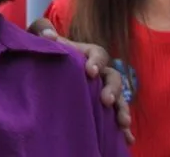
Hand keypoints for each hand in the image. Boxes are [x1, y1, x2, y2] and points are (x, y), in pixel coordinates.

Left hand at [29, 18, 133, 144]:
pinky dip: (122, 127)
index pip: (99, 53)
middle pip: (113, 78)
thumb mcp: (42, 40)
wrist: (46, 68)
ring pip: (119, 98)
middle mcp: (99, 72)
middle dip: (113, 89)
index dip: (97, 61)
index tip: (90, 72)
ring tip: (122, 123)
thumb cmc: (48, 52)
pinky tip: (126, 139)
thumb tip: (49, 35)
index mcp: (88, 53)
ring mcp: (102, 90)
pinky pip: (115, 116)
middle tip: (106, 101)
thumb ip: (43, 31)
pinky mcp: (102, 107)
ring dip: (122, 109)